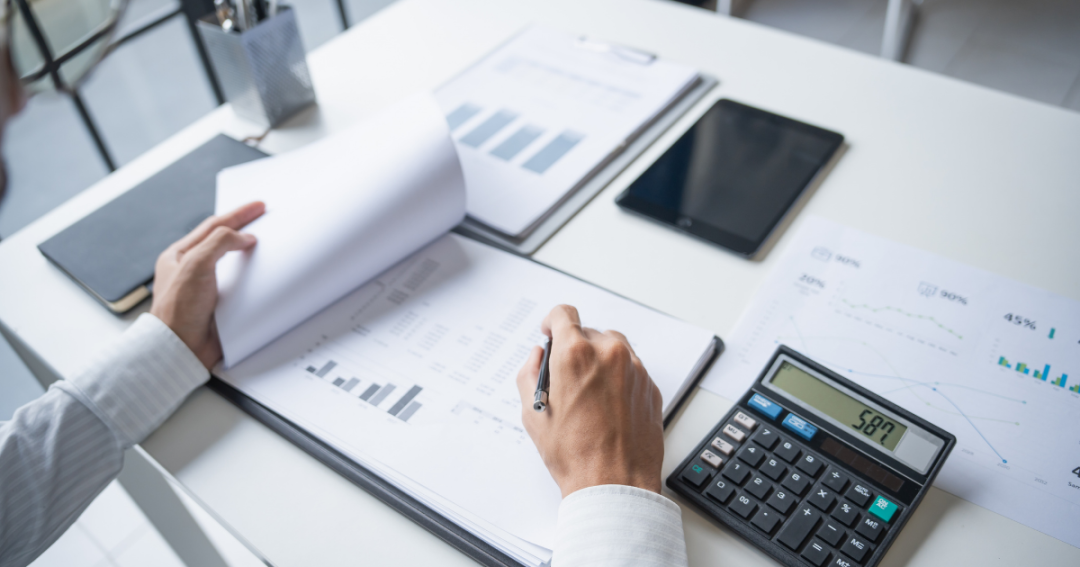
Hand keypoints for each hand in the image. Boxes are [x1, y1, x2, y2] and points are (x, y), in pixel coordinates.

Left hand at [150, 202, 264, 368]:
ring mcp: (207, 287)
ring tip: (268, 242)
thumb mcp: (195, 265)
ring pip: (233, 262)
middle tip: (265, 218)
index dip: (239, 214)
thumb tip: (244, 238)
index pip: (214, 226)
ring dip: (250, 252)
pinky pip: (241, 284)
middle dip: (245, 228)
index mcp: (179, 255)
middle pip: (223, 241)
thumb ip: (219, 243)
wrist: (182, 349)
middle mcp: (192, 270)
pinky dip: (254, 277)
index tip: (258, 207)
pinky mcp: (220, 304)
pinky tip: (264, 273)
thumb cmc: (177, 311)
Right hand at [516, 305, 664, 497]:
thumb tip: (537, 356)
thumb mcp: (533, 413)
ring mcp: (634, 368)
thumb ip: (529, 373)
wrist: (614, 483)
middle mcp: (608, 353)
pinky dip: (618, 379)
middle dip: (575, 350)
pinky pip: (630, 369)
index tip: (550, 332)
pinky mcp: (650, 386)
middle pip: (588, 332)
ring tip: (589, 393)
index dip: (552, 321)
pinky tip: (607, 407)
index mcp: (575, 353)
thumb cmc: (574, 453)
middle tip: (567, 379)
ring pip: (613, 348)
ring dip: (599, 361)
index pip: (563, 313)